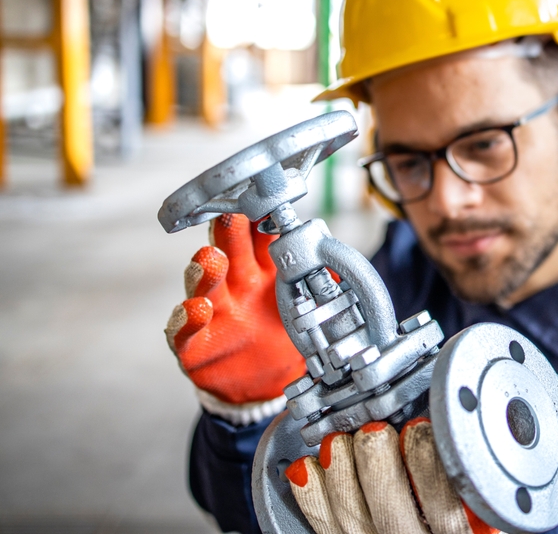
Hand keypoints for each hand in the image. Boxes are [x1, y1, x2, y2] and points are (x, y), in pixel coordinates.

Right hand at [165, 213, 304, 419]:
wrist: (262, 386)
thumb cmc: (281, 338)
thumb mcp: (305, 310)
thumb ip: (320, 287)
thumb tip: (342, 269)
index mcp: (263, 273)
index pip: (259, 238)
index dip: (259, 220)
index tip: (262, 203)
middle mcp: (235, 286)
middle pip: (228, 250)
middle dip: (227, 232)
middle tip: (230, 218)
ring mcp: (213, 312)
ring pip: (203, 283)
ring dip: (204, 269)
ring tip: (210, 259)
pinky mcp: (195, 343)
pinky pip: (184, 329)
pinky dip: (187, 318)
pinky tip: (197, 310)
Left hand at [287, 418, 497, 533]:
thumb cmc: (457, 521)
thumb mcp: (482, 506)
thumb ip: (474, 475)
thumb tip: (461, 425)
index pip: (447, 510)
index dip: (429, 469)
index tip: (420, 429)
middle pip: (391, 515)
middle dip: (377, 466)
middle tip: (373, 432)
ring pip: (352, 521)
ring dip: (340, 475)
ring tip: (339, 441)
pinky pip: (325, 529)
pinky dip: (313, 497)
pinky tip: (309, 470)